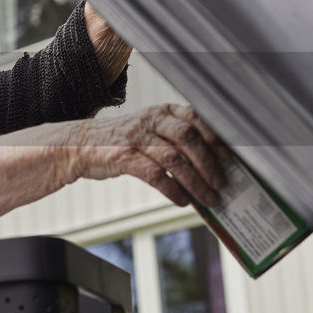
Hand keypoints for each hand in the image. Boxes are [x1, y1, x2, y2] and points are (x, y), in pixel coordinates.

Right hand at [62, 104, 231, 206]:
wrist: (80, 146)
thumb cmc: (123, 141)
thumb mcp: (150, 132)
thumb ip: (176, 141)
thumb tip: (213, 164)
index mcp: (162, 111)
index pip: (196, 118)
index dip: (216, 136)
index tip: (232, 156)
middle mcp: (150, 120)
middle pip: (188, 137)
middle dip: (209, 163)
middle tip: (222, 183)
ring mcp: (136, 138)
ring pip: (174, 158)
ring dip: (196, 182)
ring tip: (208, 199)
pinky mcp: (122, 157)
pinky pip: (154, 175)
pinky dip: (173, 190)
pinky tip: (183, 200)